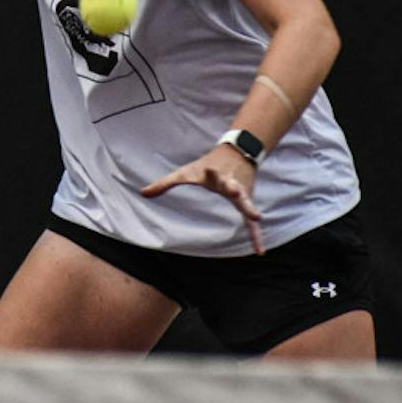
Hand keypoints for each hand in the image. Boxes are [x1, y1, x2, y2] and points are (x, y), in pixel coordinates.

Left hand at [140, 145, 264, 253]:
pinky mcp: (247, 201)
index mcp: (213, 173)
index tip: (209, 169)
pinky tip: (259, 251)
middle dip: (234, 187)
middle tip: (235, 190)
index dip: (209, 171)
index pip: (209, 172)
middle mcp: (230, 181)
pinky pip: (251, 222)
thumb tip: (141, 193)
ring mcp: (241, 191)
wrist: (238, 151)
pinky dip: (255, 235)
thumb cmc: (208, 165)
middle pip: (232, 184)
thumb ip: (164, 184)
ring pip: (246, 200)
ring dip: (250, 208)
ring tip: (256, 217)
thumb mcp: (186, 172)